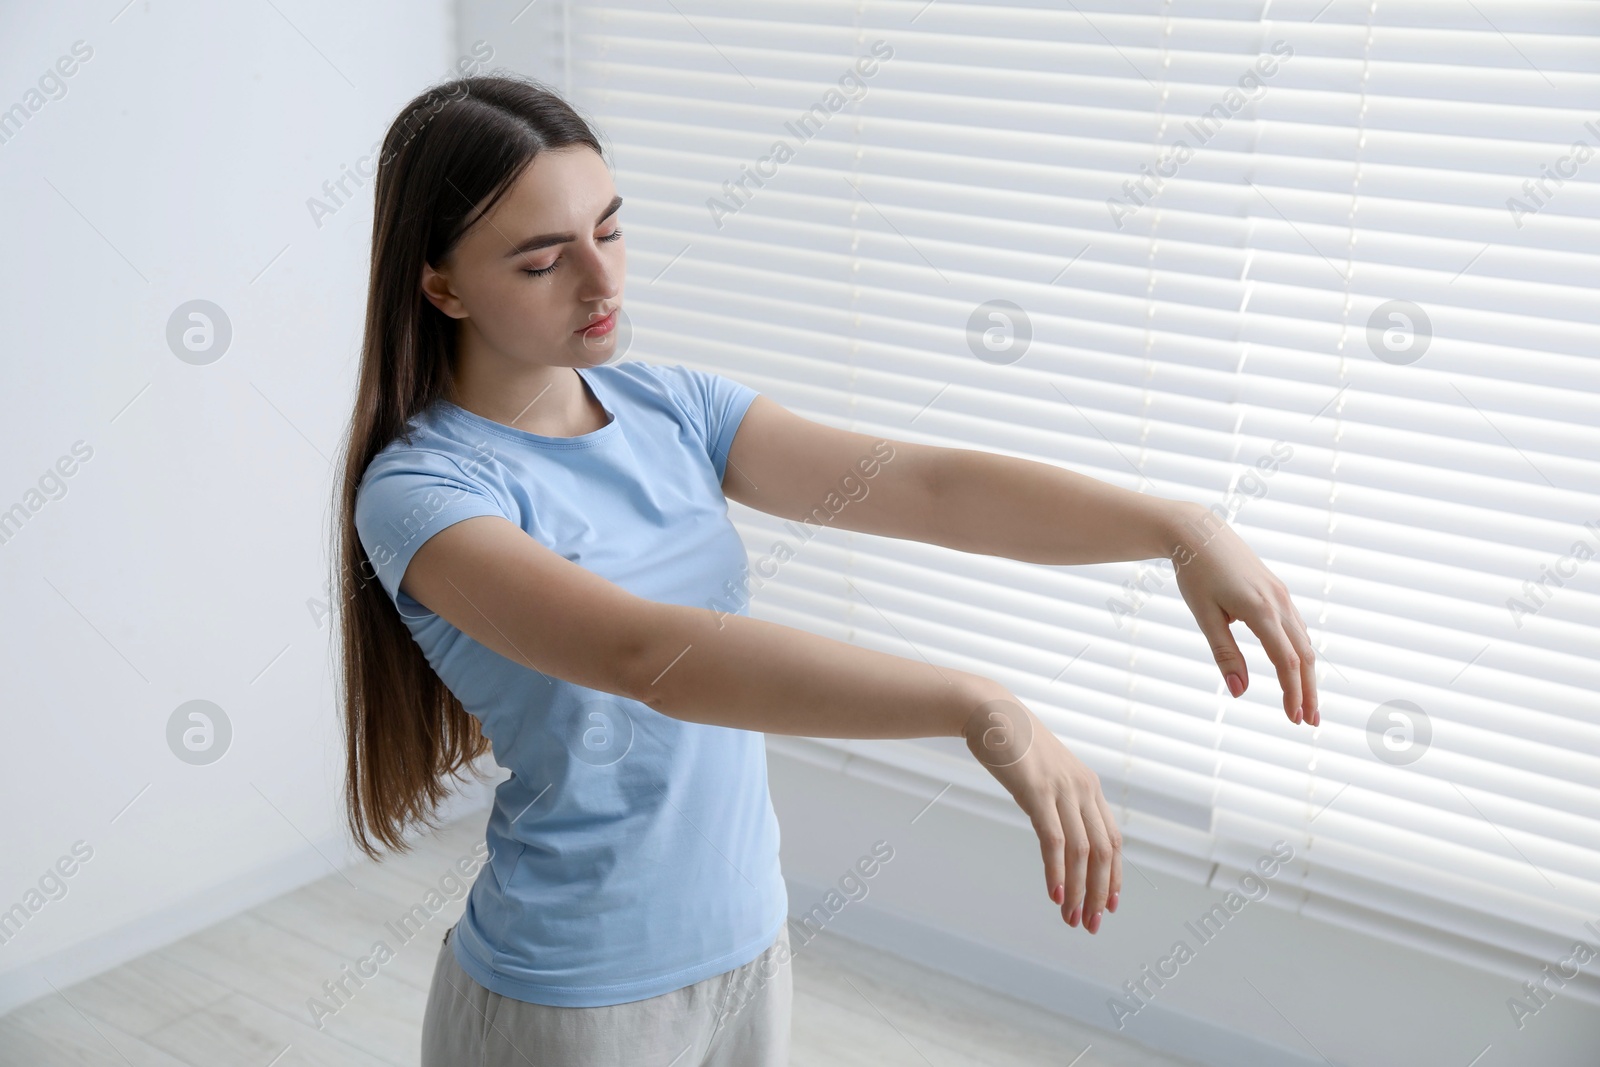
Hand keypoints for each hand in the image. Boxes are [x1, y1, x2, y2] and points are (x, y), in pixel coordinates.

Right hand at [961, 693, 1120, 931]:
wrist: (988, 711)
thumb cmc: (1012, 741)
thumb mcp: (1044, 771)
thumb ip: (1056, 796)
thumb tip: (1056, 824)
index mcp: (1088, 786)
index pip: (1112, 840)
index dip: (1114, 876)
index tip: (1110, 905)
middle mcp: (1083, 789)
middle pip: (1102, 852)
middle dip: (1100, 894)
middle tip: (1092, 924)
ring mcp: (1061, 790)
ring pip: (1082, 852)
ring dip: (1080, 891)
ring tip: (1072, 918)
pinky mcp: (1037, 792)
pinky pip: (1054, 840)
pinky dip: (1057, 871)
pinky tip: (1055, 894)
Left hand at [1168, 504, 1319, 725]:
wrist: (1200, 533)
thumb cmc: (1196, 575)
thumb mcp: (1205, 616)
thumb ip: (1225, 654)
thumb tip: (1240, 692)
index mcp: (1261, 611)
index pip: (1287, 661)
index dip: (1293, 692)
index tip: (1294, 719)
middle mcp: (1279, 603)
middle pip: (1304, 655)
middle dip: (1309, 691)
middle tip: (1311, 723)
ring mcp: (1282, 596)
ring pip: (1303, 642)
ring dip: (1307, 675)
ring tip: (1306, 703)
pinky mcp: (1278, 592)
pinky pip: (1296, 628)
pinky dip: (1300, 653)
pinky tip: (1297, 669)